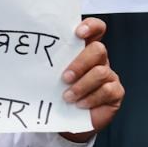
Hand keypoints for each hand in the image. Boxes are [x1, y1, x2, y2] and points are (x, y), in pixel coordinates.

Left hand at [59, 19, 122, 141]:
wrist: (67, 119)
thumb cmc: (58, 92)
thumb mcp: (53, 75)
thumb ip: (51, 62)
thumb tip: (32, 56)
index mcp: (83, 50)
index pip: (96, 29)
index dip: (91, 26)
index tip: (78, 33)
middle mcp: (99, 60)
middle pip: (98, 49)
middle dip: (80, 63)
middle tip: (65, 78)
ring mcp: (109, 75)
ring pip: (101, 72)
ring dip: (81, 86)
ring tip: (67, 97)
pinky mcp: (115, 92)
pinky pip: (107, 90)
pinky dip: (91, 98)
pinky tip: (80, 104)